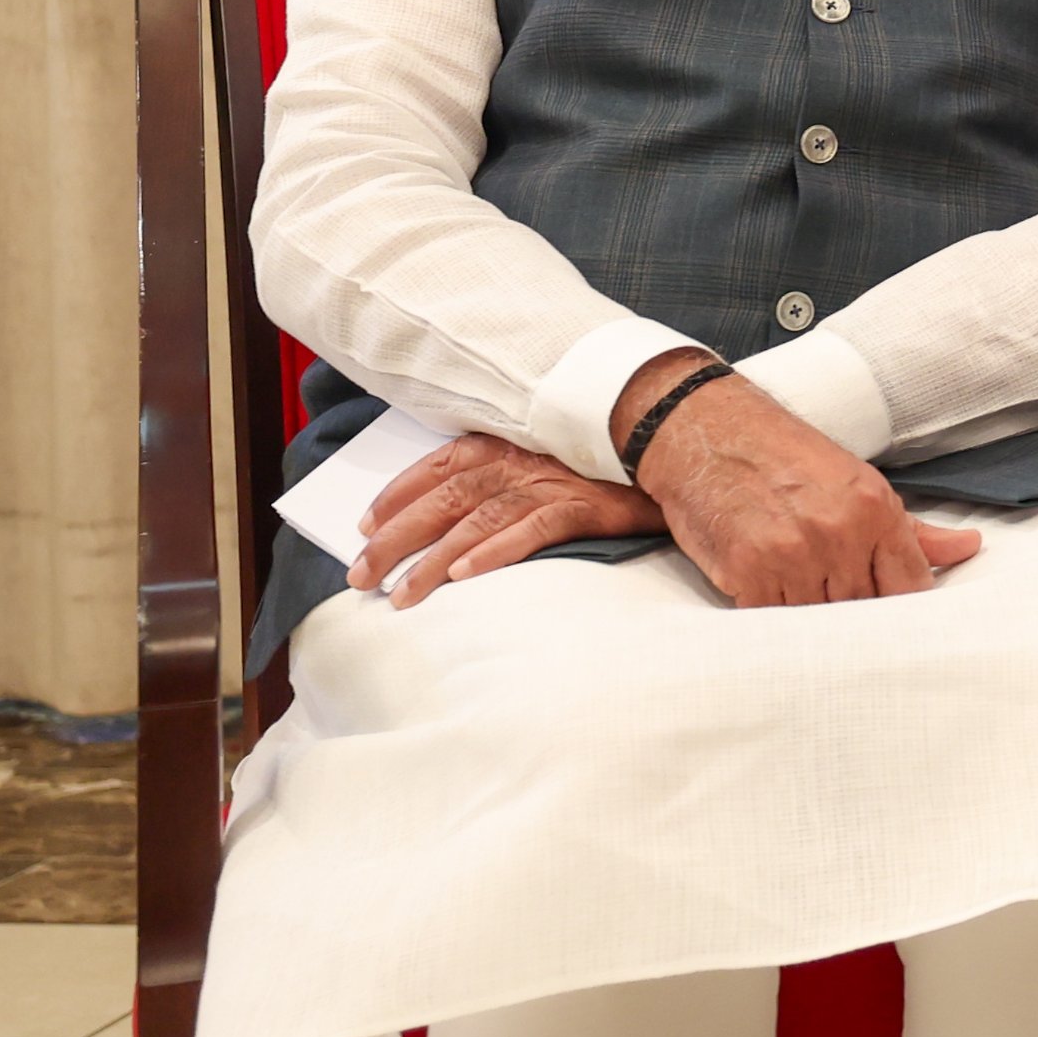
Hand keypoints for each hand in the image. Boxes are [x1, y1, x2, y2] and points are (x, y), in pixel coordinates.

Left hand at [355, 433, 666, 610]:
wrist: (676, 460)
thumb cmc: (606, 470)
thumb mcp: (547, 461)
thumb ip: (503, 479)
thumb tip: (449, 520)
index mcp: (508, 440)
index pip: (437, 465)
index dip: (395, 495)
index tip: (363, 527)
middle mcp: (522, 458)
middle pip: (444, 498)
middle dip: (395, 539)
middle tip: (361, 575)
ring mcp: (552, 482)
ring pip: (477, 520)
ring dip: (434, 560)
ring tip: (403, 595)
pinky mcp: (584, 506)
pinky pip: (531, 530)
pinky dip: (495, 552)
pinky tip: (465, 576)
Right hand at [618, 354, 982, 608]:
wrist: (706, 432)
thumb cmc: (785, 457)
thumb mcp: (857, 482)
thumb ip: (912, 530)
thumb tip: (968, 548)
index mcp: (875, 510)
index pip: (909, 588)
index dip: (899, 607)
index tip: (890, 615)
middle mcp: (838, 533)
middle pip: (863, 610)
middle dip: (852, 612)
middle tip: (834, 598)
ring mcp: (792, 555)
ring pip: (818, 621)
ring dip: (810, 616)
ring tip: (797, 588)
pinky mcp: (747, 572)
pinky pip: (773, 620)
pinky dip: (771, 613)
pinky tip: (767, 591)